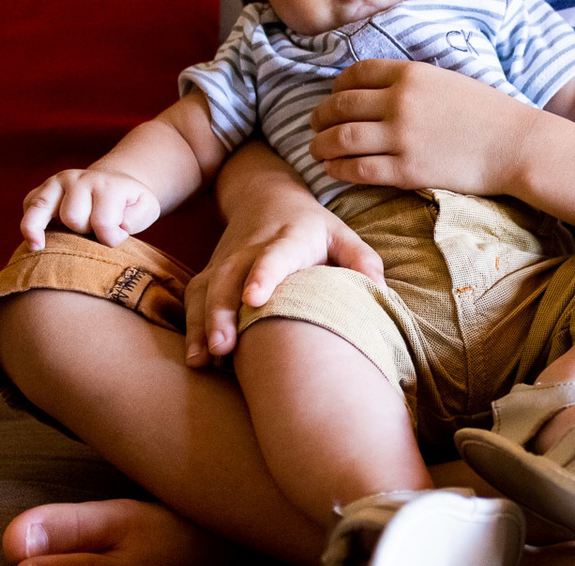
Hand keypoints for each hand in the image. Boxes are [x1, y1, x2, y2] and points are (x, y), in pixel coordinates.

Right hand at [21, 169, 160, 249]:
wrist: (114, 183)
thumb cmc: (130, 203)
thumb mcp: (146, 208)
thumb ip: (136, 218)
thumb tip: (116, 226)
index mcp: (106, 184)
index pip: (103, 223)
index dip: (112, 239)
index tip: (119, 237)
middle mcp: (78, 179)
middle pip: (72, 219)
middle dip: (84, 233)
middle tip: (94, 233)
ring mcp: (56, 182)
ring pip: (42, 210)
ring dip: (47, 231)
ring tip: (40, 248)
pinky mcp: (41, 190)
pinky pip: (28, 207)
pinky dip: (29, 224)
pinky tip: (36, 240)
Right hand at [183, 203, 381, 367]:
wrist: (265, 197)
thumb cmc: (313, 227)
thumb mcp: (343, 235)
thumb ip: (363, 261)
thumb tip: (382, 293)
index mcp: (288, 238)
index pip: (274, 256)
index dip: (263, 275)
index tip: (253, 299)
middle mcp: (250, 249)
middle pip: (230, 277)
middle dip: (222, 312)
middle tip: (222, 346)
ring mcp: (226, 261)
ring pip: (208, 289)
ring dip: (203, 324)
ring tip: (202, 359)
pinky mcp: (212, 273)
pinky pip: (196, 298)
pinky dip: (192, 326)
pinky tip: (196, 358)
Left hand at [310, 60, 535, 195]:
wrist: (516, 145)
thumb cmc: (488, 115)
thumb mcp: (447, 82)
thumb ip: (412, 86)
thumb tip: (382, 96)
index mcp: (410, 74)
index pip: (355, 75)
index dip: (336, 88)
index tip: (332, 100)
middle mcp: (400, 102)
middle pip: (341, 106)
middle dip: (320, 118)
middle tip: (314, 128)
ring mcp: (402, 137)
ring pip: (342, 139)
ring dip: (321, 145)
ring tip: (315, 151)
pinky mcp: (408, 171)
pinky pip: (360, 169)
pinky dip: (339, 169)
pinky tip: (332, 171)